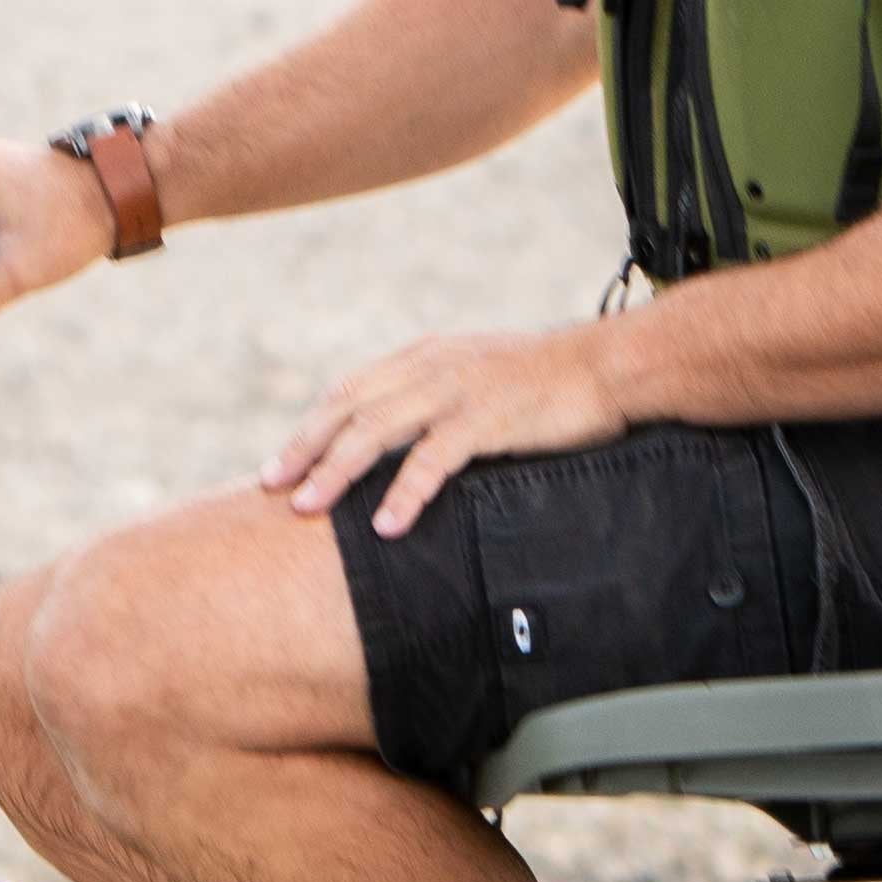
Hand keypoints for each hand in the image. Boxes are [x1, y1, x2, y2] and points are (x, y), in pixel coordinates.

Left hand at [263, 320, 635, 532]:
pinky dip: (404, 493)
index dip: (312, 426)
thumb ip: (442, 396)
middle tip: (268, 486)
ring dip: (336, 471)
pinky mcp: (487, 418)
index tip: (282, 461)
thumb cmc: (554, 380)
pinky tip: (385, 525)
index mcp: (426, 356)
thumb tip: (410, 437)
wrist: (613, 366)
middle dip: (304, 448)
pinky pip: (432, 460)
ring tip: (307, 509)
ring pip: (376, 431)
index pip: (350, 390)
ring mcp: (457, 391)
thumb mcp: (483, 375)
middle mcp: (431, 367)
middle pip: (348, 409)